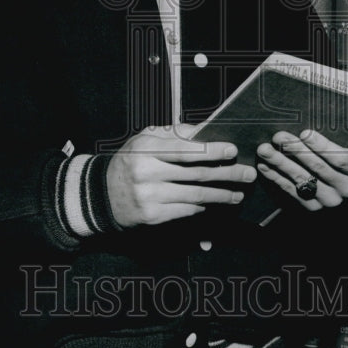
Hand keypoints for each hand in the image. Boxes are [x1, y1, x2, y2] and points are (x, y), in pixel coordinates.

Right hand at [106, 124, 256, 227]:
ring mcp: (149, 196)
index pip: (185, 149)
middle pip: (196, 174)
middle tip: (247, 173)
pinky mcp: (152, 216)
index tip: (233, 150)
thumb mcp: (144, 140)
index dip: (212, 150)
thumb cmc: (130, 162)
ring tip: (238, 193)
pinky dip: (204, 206)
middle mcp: (146, 172)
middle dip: (227, 174)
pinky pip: (186, 210)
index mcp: (145, 148)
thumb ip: (173, 134)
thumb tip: (204, 130)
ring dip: (222, 195)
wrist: (101, 195)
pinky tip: (215, 203)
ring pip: (195, 195)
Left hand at [255, 129, 347, 211]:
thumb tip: (323, 112)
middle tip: (279, 137)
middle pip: (319, 168)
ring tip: (265, 150)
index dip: (322, 146)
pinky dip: (277, 178)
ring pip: (303, 180)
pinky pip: (293, 191)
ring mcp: (331, 199)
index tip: (304, 133)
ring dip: (281, 163)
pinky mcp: (315, 206)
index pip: (341, 159)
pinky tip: (265, 166)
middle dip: (296, 150)